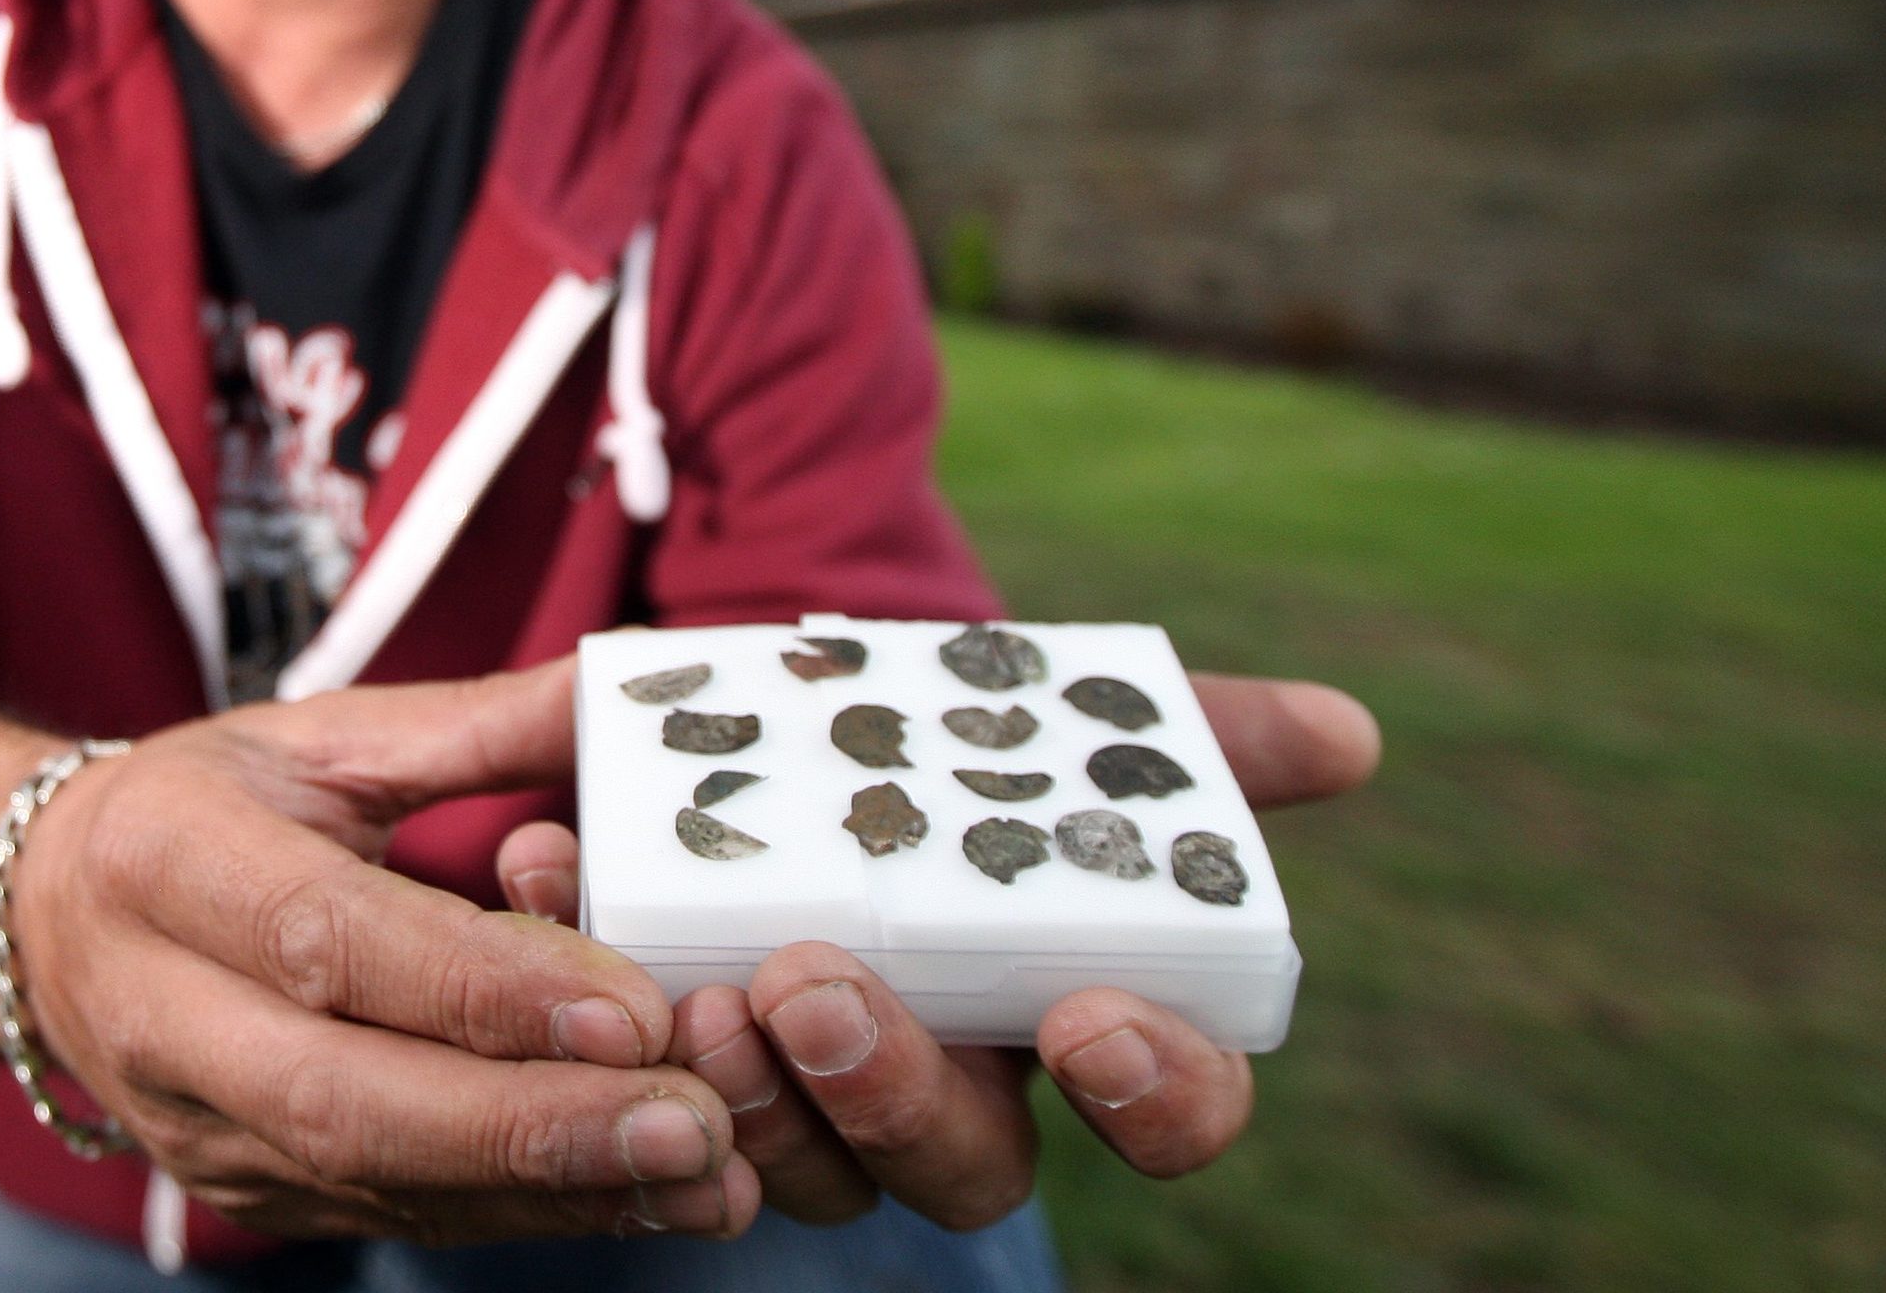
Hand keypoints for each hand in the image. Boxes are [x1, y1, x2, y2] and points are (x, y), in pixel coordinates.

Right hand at [4, 657, 758, 1243]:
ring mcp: (194, 1124)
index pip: (330, 938)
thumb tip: (635, 690)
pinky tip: (635, 1197)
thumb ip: (478, 726)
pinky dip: (521, 1213)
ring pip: (375, 1181)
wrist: (41, 923)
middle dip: (530, 1122)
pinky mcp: (241, 1193)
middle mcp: (161, 1010)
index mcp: (166, 859)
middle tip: (691, 1122)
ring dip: (548, 1188)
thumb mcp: (315, 740)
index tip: (632, 1004)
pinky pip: (390, 1218)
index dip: (482, 984)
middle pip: (346, 1096)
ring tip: (700, 1175)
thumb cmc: (198, 814)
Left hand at [494, 671, 1380, 1229]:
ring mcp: (803, 1108)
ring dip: (741, 1082)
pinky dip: (587, 990)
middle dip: (895, 1086)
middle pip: (967, 1165)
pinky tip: (536, 874)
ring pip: (797, 1166)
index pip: (1167, 1112)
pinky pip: (634, 1098)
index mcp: (1068, 1018)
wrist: (727, 727)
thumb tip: (1350, 736)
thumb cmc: (916, 752)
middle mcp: (946, 1090)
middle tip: (818, 982)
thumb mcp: (1031, 720)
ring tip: (689, 977)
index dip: (1154, 1092)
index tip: (1095, 1017)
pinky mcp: (659, 1075)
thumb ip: (1180, 731)